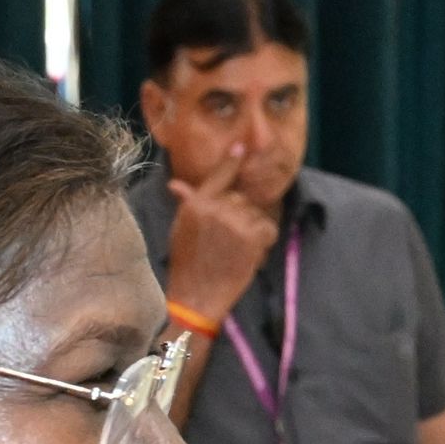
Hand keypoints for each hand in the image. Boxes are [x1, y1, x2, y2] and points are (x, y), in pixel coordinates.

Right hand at [163, 170, 279, 325]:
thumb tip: (176, 185)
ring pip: (256, 214)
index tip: (242, 147)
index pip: (219, 174)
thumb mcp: (180, 229)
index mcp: (197, 203)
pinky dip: (265, 241)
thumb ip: (187, 204)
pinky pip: (268, 229)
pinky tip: (250, 254)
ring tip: (236, 250)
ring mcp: (236, 221)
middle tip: (229, 240)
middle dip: (241, 215)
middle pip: (241, 198)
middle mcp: (216, 207)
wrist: (196, 295)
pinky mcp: (252, 237)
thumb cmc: (186, 264)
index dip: (232, 161)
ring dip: (253, 230)